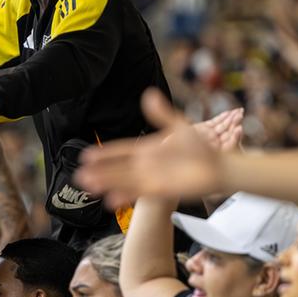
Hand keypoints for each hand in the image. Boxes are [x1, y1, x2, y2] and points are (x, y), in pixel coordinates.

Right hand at [77, 89, 239, 207]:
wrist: (217, 167)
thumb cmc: (201, 148)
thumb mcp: (179, 127)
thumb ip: (162, 114)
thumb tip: (148, 95)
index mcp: (148, 149)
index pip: (120, 151)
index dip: (104, 154)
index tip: (87, 155)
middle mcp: (145, 165)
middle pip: (117, 169)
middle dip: (99, 172)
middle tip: (80, 174)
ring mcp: (151, 178)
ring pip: (123, 182)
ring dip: (106, 184)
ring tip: (88, 186)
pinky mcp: (160, 190)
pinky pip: (137, 194)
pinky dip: (124, 197)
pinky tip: (110, 201)